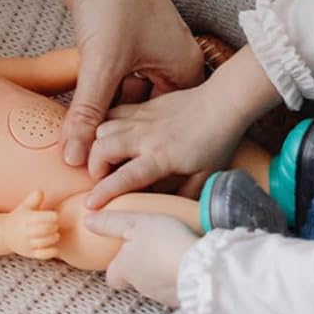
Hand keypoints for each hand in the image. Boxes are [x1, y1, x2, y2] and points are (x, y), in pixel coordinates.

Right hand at [3, 190, 61, 258]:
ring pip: (43, 243)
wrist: (6, 234)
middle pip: (43, 230)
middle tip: (55, 225)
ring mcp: (28, 244)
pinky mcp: (31, 254)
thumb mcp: (25, 206)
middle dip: (52, 227)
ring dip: (53, 238)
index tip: (55, 215)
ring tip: (55, 234)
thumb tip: (40, 192)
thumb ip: (33, 199)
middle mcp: (25, 232)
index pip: (38, 217)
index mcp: (25, 219)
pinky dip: (51, 252)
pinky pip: (42, 255)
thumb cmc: (21, 218)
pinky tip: (55, 247)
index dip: (49, 216)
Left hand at [57, 0, 203, 166]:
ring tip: (80, 149)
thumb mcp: (102, 63)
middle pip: (142, 116)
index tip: (111, 177)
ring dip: (102, 116)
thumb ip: (88, 114)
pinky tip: (76, 119)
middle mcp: (171, 67)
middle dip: (116, 135)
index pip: (163, 127)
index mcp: (185, 72)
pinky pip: (110, 85)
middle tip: (90, 168)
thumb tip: (73, 158)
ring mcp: (147, 58)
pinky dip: (95, 98)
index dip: (135, 150)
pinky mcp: (122, 50)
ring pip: (123, 101)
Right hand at [85, 83, 244, 206]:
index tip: (91, 205)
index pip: (125, 177)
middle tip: (101, 177)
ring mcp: (141, 119)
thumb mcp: (205, 177)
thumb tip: (165, 209)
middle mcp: (145, 137)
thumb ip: (182, 196)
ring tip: (105, 159)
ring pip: (102, 128)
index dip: (105, 191)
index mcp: (161, 157)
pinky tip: (110, 137)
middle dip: (94, 166)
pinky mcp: (141, 107)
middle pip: (102, 148)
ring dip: (97, 146)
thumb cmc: (216, 142)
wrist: (222, 104)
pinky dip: (104, 125)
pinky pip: (112, 113)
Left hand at [85, 209, 198, 307]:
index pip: (112, 276)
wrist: (201, 270)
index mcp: (125, 269)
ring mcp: (163, 296)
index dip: (116, 266)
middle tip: (154, 248)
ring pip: (158, 285)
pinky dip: (181, 279)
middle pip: (136, 280)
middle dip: (143, 267)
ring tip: (175, 254)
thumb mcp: (136, 223)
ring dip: (163, 272)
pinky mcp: (185, 300)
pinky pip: (179, 289)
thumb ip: (112, 223)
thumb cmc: (165, 243)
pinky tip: (191, 265)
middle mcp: (141, 287)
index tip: (124, 255)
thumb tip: (87, 221)